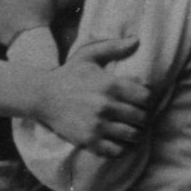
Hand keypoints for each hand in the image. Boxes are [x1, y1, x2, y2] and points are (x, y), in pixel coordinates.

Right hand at [35, 37, 150, 154]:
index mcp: (111, 85)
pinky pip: (116, 151)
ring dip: (137, 135)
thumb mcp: (88, 55)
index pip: (146, 98)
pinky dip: (123, 148)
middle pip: (142, 118)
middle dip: (144, 118)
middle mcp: (106, 106)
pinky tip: (121, 143)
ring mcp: (98, 125)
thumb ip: (113, 47)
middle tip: (140, 118)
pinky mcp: (89, 141)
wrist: (42, 96)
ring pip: (132, 136)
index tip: (143, 102)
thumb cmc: (68, 74)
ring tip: (134, 131)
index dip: (148, 100)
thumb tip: (136, 40)